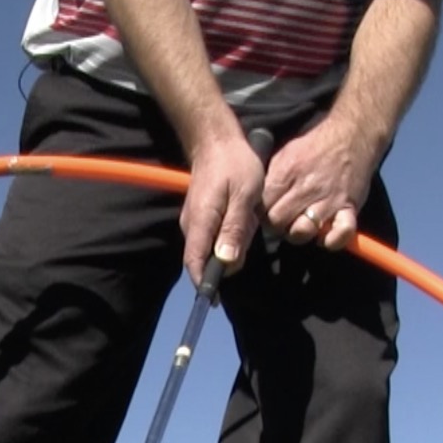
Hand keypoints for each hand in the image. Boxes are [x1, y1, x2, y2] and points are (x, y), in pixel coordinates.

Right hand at [180, 129, 267, 288]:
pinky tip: (245, 222)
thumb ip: (236, 228)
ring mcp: (195, 221)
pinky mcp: (202, 217)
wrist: (217, 141)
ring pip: (211, 249)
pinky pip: (213, 238)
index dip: (204, 284)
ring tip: (250, 224)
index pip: (196, 262)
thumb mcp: (245, 196)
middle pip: (204, 260)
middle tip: (248, 244)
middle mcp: (193, 225)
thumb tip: (227, 261)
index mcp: (201, 222)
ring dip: (230, 249)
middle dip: (224, 267)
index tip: (214, 301)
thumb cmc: (235, 165)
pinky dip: (229, 239)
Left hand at [261, 116, 384, 250]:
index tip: (266, 213)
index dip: (261, 214)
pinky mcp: (349, 207)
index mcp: (286, 173)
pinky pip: (340, 234)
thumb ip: (271, 177)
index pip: (262, 206)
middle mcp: (306, 188)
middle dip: (276, 227)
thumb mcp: (285, 153)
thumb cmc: (315, 146)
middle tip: (282, 222)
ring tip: (300, 227)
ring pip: (303, 231)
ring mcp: (328, 199)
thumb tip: (256, 200)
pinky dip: (332, 241)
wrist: (352, 135)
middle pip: (278, 222)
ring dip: (299, 234)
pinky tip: (325, 237)